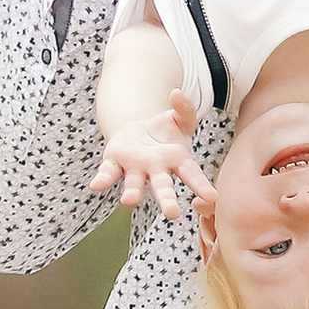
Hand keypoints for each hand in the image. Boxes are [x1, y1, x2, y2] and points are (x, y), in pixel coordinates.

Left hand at [90, 90, 214, 218]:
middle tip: (172, 214)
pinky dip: (102, 179)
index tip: (213, 198)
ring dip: (132, 193)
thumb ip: (184, 108)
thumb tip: (177, 93)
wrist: (140, 131)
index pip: (192, 174)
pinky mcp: (115, 163)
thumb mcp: (180, 118)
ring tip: (129, 201)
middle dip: (167, 200)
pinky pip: (109, 173)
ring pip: (135, 183)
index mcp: (178, 161)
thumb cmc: (167, 130)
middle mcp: (157, 170)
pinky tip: (96, 185)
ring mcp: (135, 169)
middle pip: (163, 186)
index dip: (202, 186)